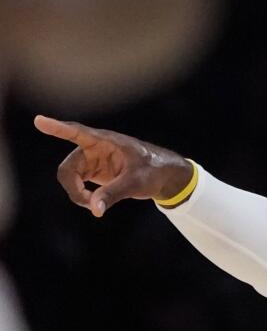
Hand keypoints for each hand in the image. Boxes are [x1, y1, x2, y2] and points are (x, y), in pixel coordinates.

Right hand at [33, 116, 192, 216]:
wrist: (164, 176)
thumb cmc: (153, 171)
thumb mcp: (135, 183)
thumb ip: (113, 194)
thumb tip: (94, 209)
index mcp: (105, 141)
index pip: (77, 132)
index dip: (57, 128)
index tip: (39, 121)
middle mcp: (93, 148)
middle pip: (67, 167)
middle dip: (72, 187)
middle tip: (88, 203)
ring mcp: (92, 160)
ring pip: (69, 177)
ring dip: (77, 193)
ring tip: (95, 205)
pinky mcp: (93, 172)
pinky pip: (77, 184)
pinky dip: (82, 195)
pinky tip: (94, 203)